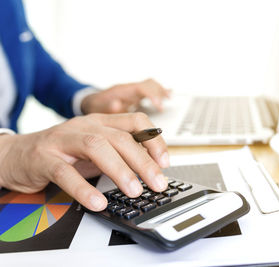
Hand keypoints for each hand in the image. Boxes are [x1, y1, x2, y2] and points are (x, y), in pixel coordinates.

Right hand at [0, 113, 169, 210]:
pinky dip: (83, 188)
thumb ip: (120, 153)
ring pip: (96, 147)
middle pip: (119, 137)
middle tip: (157, 182)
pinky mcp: (44, 158)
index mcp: (100, 122)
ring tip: (134, 191)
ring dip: (120, 170)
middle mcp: (84, 126)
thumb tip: (151, 168)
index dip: (154, 140)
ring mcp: (63, 140)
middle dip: (143, 161)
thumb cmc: (63, 152)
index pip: (135, 121)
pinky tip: (97, 202)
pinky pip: (65, 172)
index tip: (165, 162)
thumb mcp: (96, 149)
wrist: (18, 154)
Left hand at [81, 79, 170, 113]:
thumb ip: (107, 107)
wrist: (90, 102)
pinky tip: (168, 96)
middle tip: (165, 107)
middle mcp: (130, 89)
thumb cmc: (95, 108)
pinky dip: (160, 93)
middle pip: (150, 84)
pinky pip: (150, 90)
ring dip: (162, 91)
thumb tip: (115, 104)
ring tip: (170, 99)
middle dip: (160, 94)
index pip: (142, 88)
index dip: (153, 96)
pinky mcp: (136, 95)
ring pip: (152, 85)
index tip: (160, 107)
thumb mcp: (98, 109)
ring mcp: (133, 91)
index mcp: (123, 91)